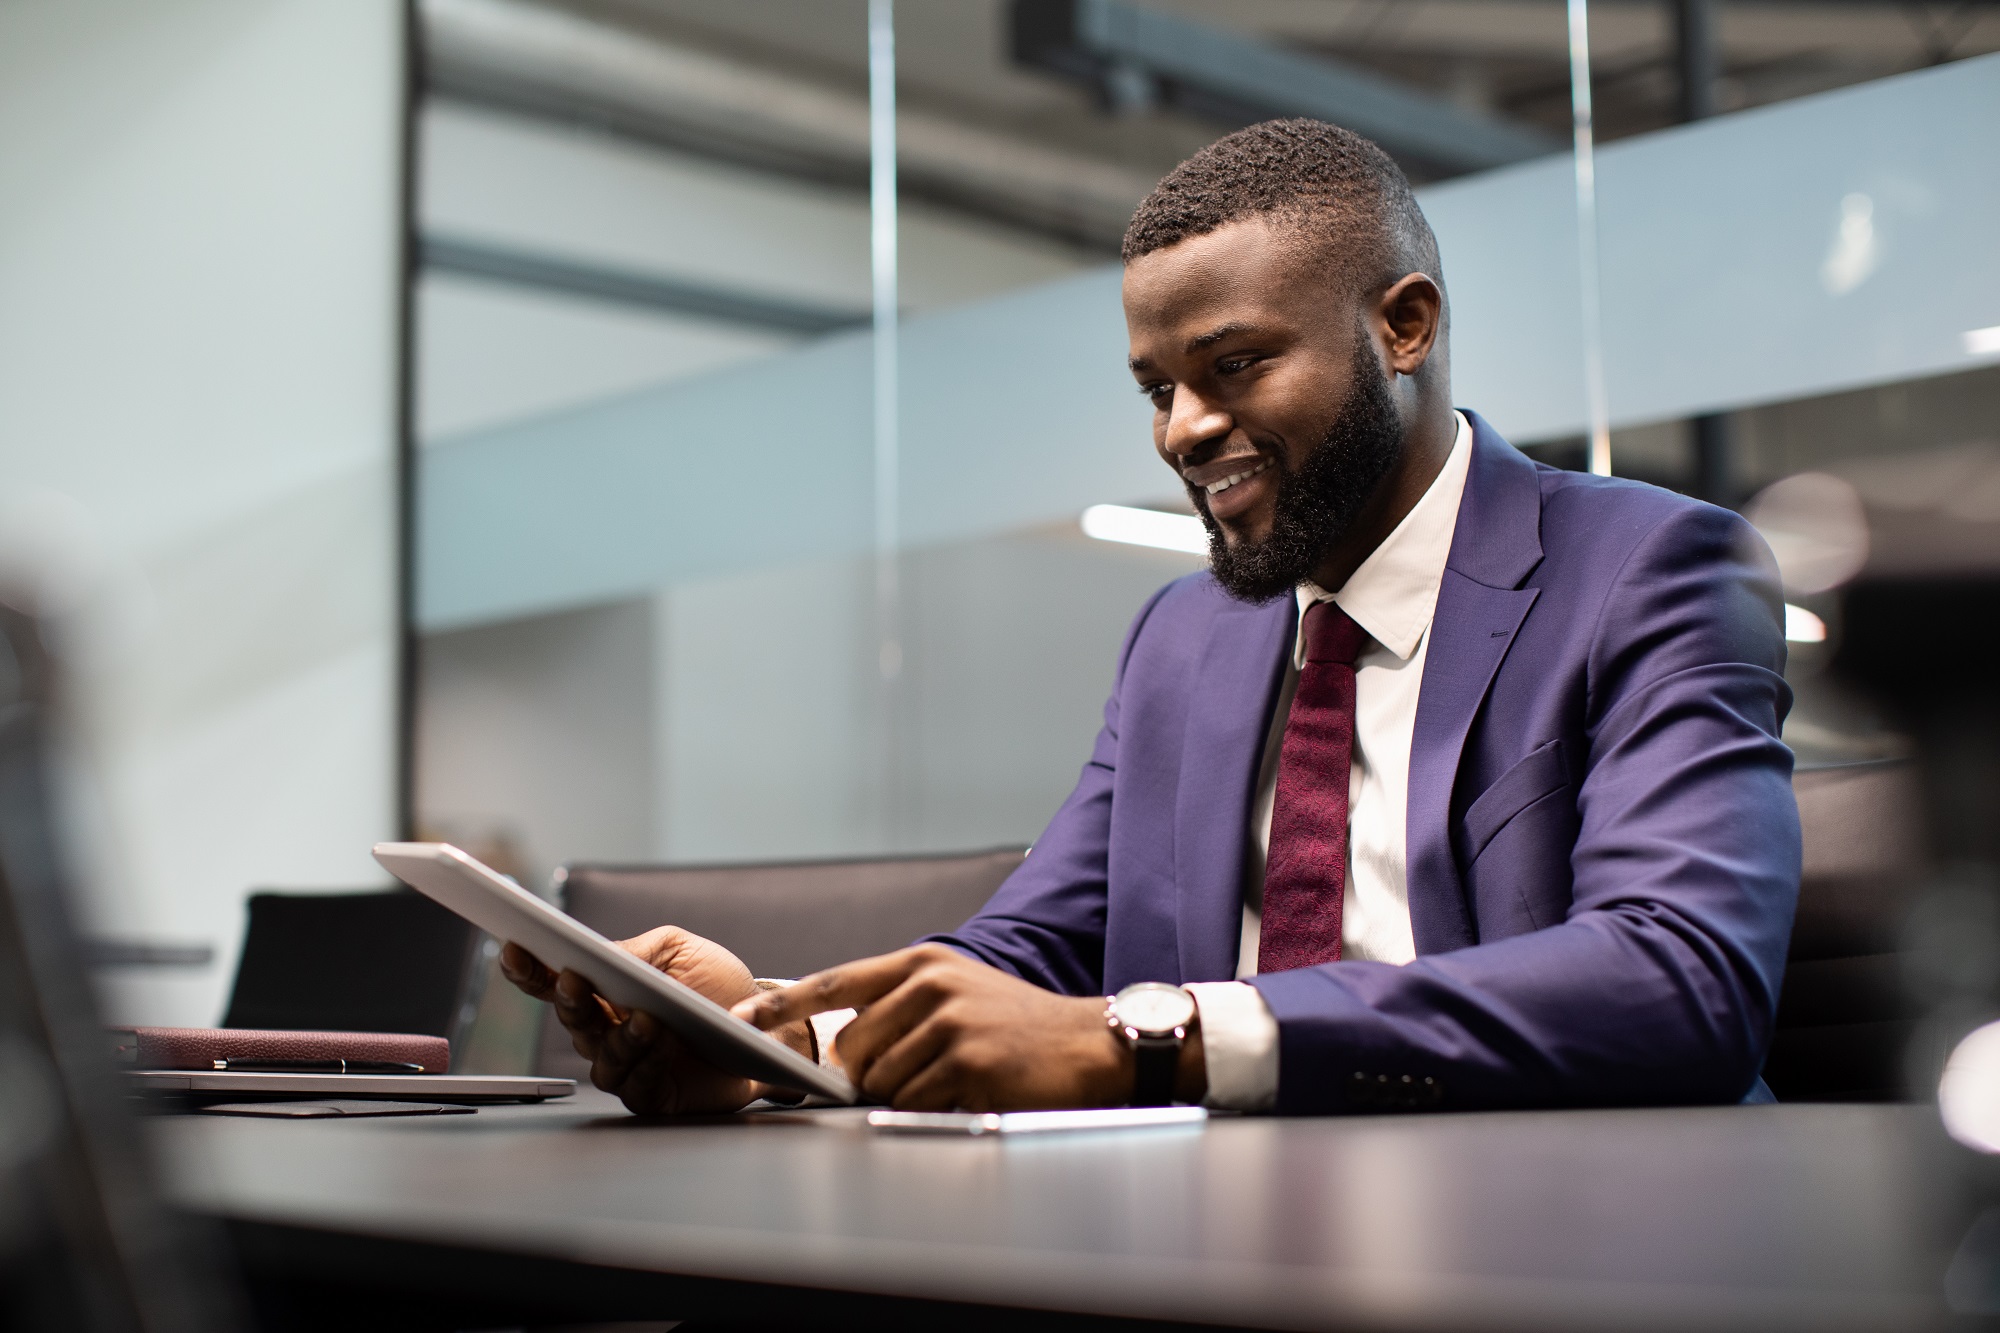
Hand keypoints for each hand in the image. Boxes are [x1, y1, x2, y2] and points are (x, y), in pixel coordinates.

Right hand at [498, 926, 813, 1114]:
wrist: (771, 1029)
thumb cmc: (721, 986)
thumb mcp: (681, 952)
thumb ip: (637, 950)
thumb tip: (596, 952)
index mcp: (609, 992)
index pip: (557, 982)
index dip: (530, 969)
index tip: (514, 948)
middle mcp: (610, 1030)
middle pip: (574, 1020)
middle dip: (571, 1000)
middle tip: (573, 980)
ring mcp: (629, 1066)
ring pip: (602, 1056)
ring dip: (619, 1036)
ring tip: (644, 1017)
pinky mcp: (654, 1096)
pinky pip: (636, 1085)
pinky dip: (646, 1064)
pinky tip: (661, 1042)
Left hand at [734, 944, 1205, 1110]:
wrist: (1090, 1044)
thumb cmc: (1018, 1026)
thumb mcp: (958, 991)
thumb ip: (899, 1006)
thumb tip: (839, 1048)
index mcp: (921, 963)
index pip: (833, 983)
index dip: (781, 1006)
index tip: (738, 1022)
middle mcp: (930, 984)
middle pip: (853, 1050)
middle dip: (872, 1076)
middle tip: (923, 1073)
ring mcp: (949, 1022)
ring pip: (882, 1082)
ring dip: (909, 1095)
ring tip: (956, 1079)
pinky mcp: (968, 1062)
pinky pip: (915, 1103)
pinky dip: (934, 1108)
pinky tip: (970, 1091)